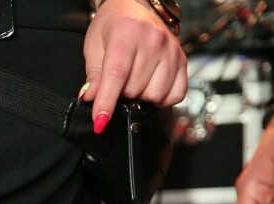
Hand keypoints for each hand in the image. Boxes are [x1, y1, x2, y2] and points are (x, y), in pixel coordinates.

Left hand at [81, 0, 187, 129]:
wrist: (136, 7)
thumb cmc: (112, 27)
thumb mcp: (94, 46)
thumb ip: (94, 75)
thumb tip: (90, 98)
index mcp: (127, 32)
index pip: (117, 74)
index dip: (106, 102)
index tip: (99, 122)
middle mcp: (154, 40)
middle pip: (135, 89)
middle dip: (121, 93)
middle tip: (118, 80)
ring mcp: (171, 50)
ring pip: (155, 95)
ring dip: (141, 96)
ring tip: (134, 80)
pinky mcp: (183, 60)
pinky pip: (175, 95)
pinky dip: (162, 98)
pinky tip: (151, 85)